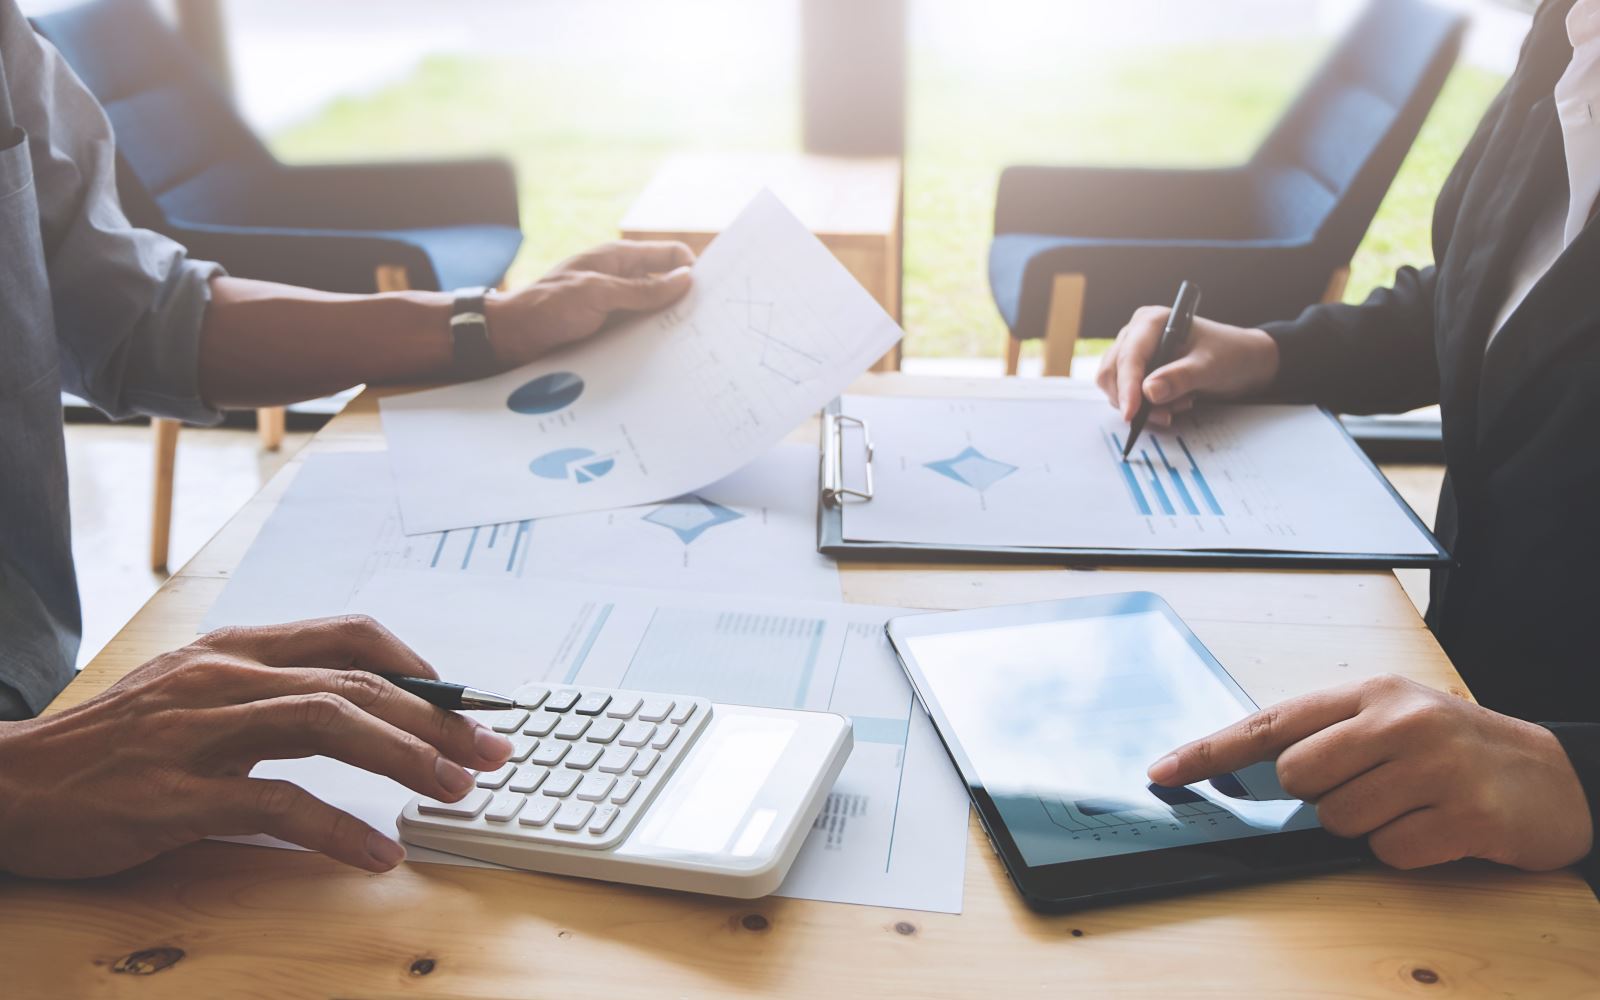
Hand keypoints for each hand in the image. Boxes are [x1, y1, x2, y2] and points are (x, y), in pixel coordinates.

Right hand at [0, 616, 513, 878]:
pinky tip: (378, 855)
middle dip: (438, 717)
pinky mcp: (174, 794)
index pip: (352, 635)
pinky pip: (275, 805)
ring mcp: (197, 732)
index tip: (470, 704)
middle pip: (357, 681)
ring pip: (328, 723)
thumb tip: (369, 711)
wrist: (6, 783)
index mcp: (236, 650)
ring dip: (406, 757)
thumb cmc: (112, 746)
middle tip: (492, 751)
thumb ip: (274, 696)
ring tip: (456, 789)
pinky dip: (337, 830)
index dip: (423, 667)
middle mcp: (224, 677)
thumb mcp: (197, 698)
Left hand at [487, 240, 694, 366]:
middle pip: (667, 284)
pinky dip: (652, 341)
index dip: (691, 268)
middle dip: (685, 300)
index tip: (710, 293)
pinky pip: (640, 332)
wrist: (510, 339)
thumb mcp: (598, 294)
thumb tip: (686, 279)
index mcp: (618, 259)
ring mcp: (615, 306)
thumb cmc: (547, 308)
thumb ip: (642, 289)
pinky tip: (663, 357)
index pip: (669, 254)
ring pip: (655, 312)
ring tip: (688, 345)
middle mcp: (620, 280)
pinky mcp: (609, 330)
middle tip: (707, 324)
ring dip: (669, 325)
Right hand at [1096, 306, 1279, 426]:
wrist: (1242, 362)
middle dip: (1135, 400)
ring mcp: (1134, 353)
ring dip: (1143, 406)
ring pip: (1115, 387)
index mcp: (1151, 321)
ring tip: (1181, 403)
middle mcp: (1136, 334)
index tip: (1131, 414)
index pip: (1129, 356)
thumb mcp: (1210, 366)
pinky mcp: (1136, 371)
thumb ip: (1180, 377)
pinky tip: (1174, 403)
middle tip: (1167, 414)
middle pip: (1113, 373)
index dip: (1127, 386)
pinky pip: (1126, 395)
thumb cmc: (1230, 355)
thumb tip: (1148, 392)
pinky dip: (1147, 407)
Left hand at [1148, 675, 1593, 870]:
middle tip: (1375, 787)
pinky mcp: (1466, 814)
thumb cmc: (1455, 748)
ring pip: (1341, 820)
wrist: (1556, 777)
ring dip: (1369, 826)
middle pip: (1299, 779)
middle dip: (1322, 797)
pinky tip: (1441, 827)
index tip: (1161, 771)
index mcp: (1370, 692)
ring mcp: (1435, 764)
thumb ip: (1327, 736)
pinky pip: (1391, 853)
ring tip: (1413, 804)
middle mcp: (1399, 719)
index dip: (1210, 751)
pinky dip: (1408, 851)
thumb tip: (1249, 774)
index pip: (1270, 722)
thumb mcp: (1392, 721)